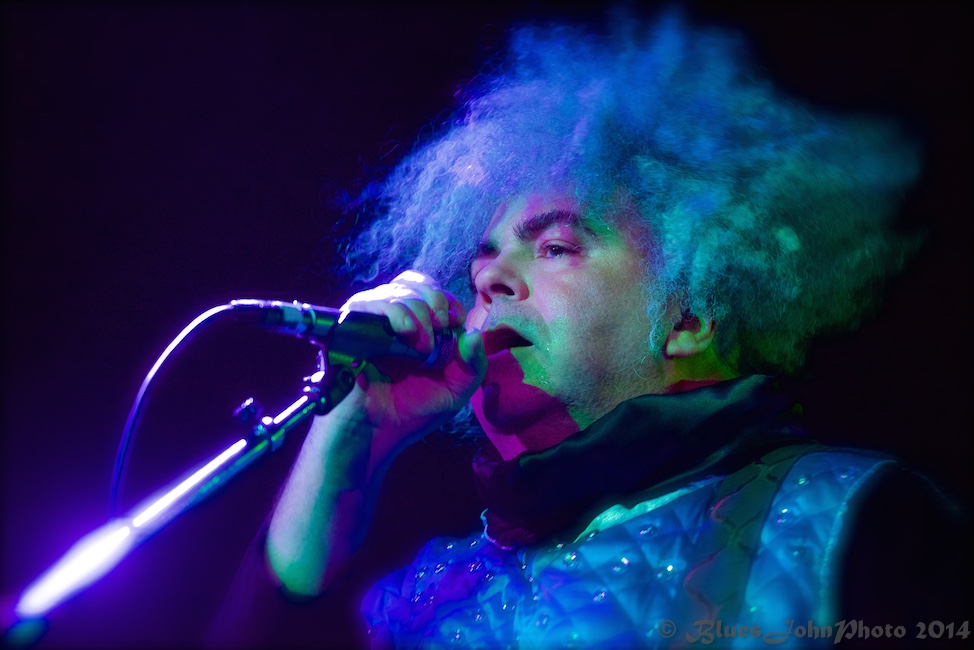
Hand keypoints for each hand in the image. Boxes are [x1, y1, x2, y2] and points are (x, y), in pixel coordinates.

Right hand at [336, 271, 485, 468]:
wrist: (375, 432)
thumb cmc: (412, 411)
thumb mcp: (455, 390)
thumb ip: (472, 364)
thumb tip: (475, 331)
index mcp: (417, 326)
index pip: (433, 292)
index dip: (448, 301)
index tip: (455, 322)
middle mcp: (393, 318)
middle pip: (418, 284)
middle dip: (436, 303)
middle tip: (440, 332)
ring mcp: (371, 320)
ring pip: (399, 291)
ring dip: (419, 315)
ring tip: (421, 348)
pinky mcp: (351, 326)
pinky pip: (374, 302)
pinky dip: (396, 313)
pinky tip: (407, 334)